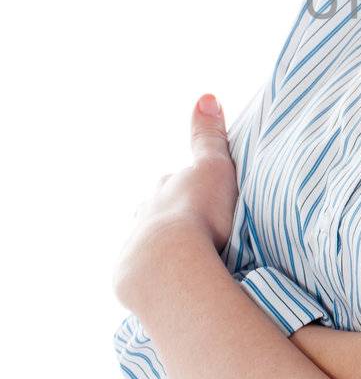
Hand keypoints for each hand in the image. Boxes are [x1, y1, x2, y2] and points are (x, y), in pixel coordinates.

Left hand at [114, 94, 237, 307]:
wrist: (168, 263)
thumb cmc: (198, 212)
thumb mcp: (213, 167)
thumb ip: (209, 136)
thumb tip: (207, 95)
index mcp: (165, 188)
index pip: (173, 183)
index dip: (186, 187)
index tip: (200, 196)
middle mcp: (144, 212)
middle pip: (155, 211)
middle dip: (169, 216)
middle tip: (191, 229)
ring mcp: (134, 243)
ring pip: (145, 240)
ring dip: (161, 247)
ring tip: (180, 260)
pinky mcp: (129, 274)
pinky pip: (143, 272)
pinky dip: (155, 274)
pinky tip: (166, 283)